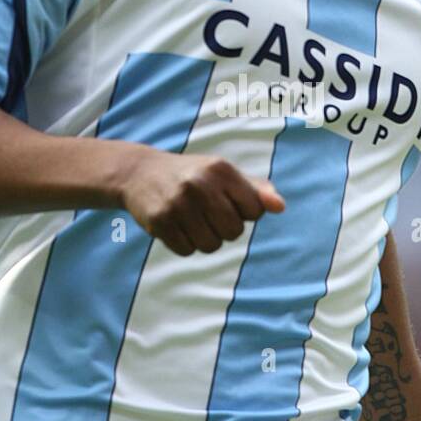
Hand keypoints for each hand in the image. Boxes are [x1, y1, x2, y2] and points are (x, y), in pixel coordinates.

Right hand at [121, 146, 284, 254]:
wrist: (139, 173)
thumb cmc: (191, 175)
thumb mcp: (222, 174)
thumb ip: (254, 190)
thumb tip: (280, 207)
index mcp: (221, 169)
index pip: (255, 210)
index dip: (244, 213)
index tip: (228, 203)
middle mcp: (200, 184)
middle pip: (234, 232)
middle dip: (224, 229)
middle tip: (208, 214)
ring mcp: (178, 203)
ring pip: (211, 245)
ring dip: (205, 239)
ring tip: (192, 221)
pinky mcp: (159, 220)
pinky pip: (187, 250)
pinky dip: (184, 244)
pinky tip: (176, 226)